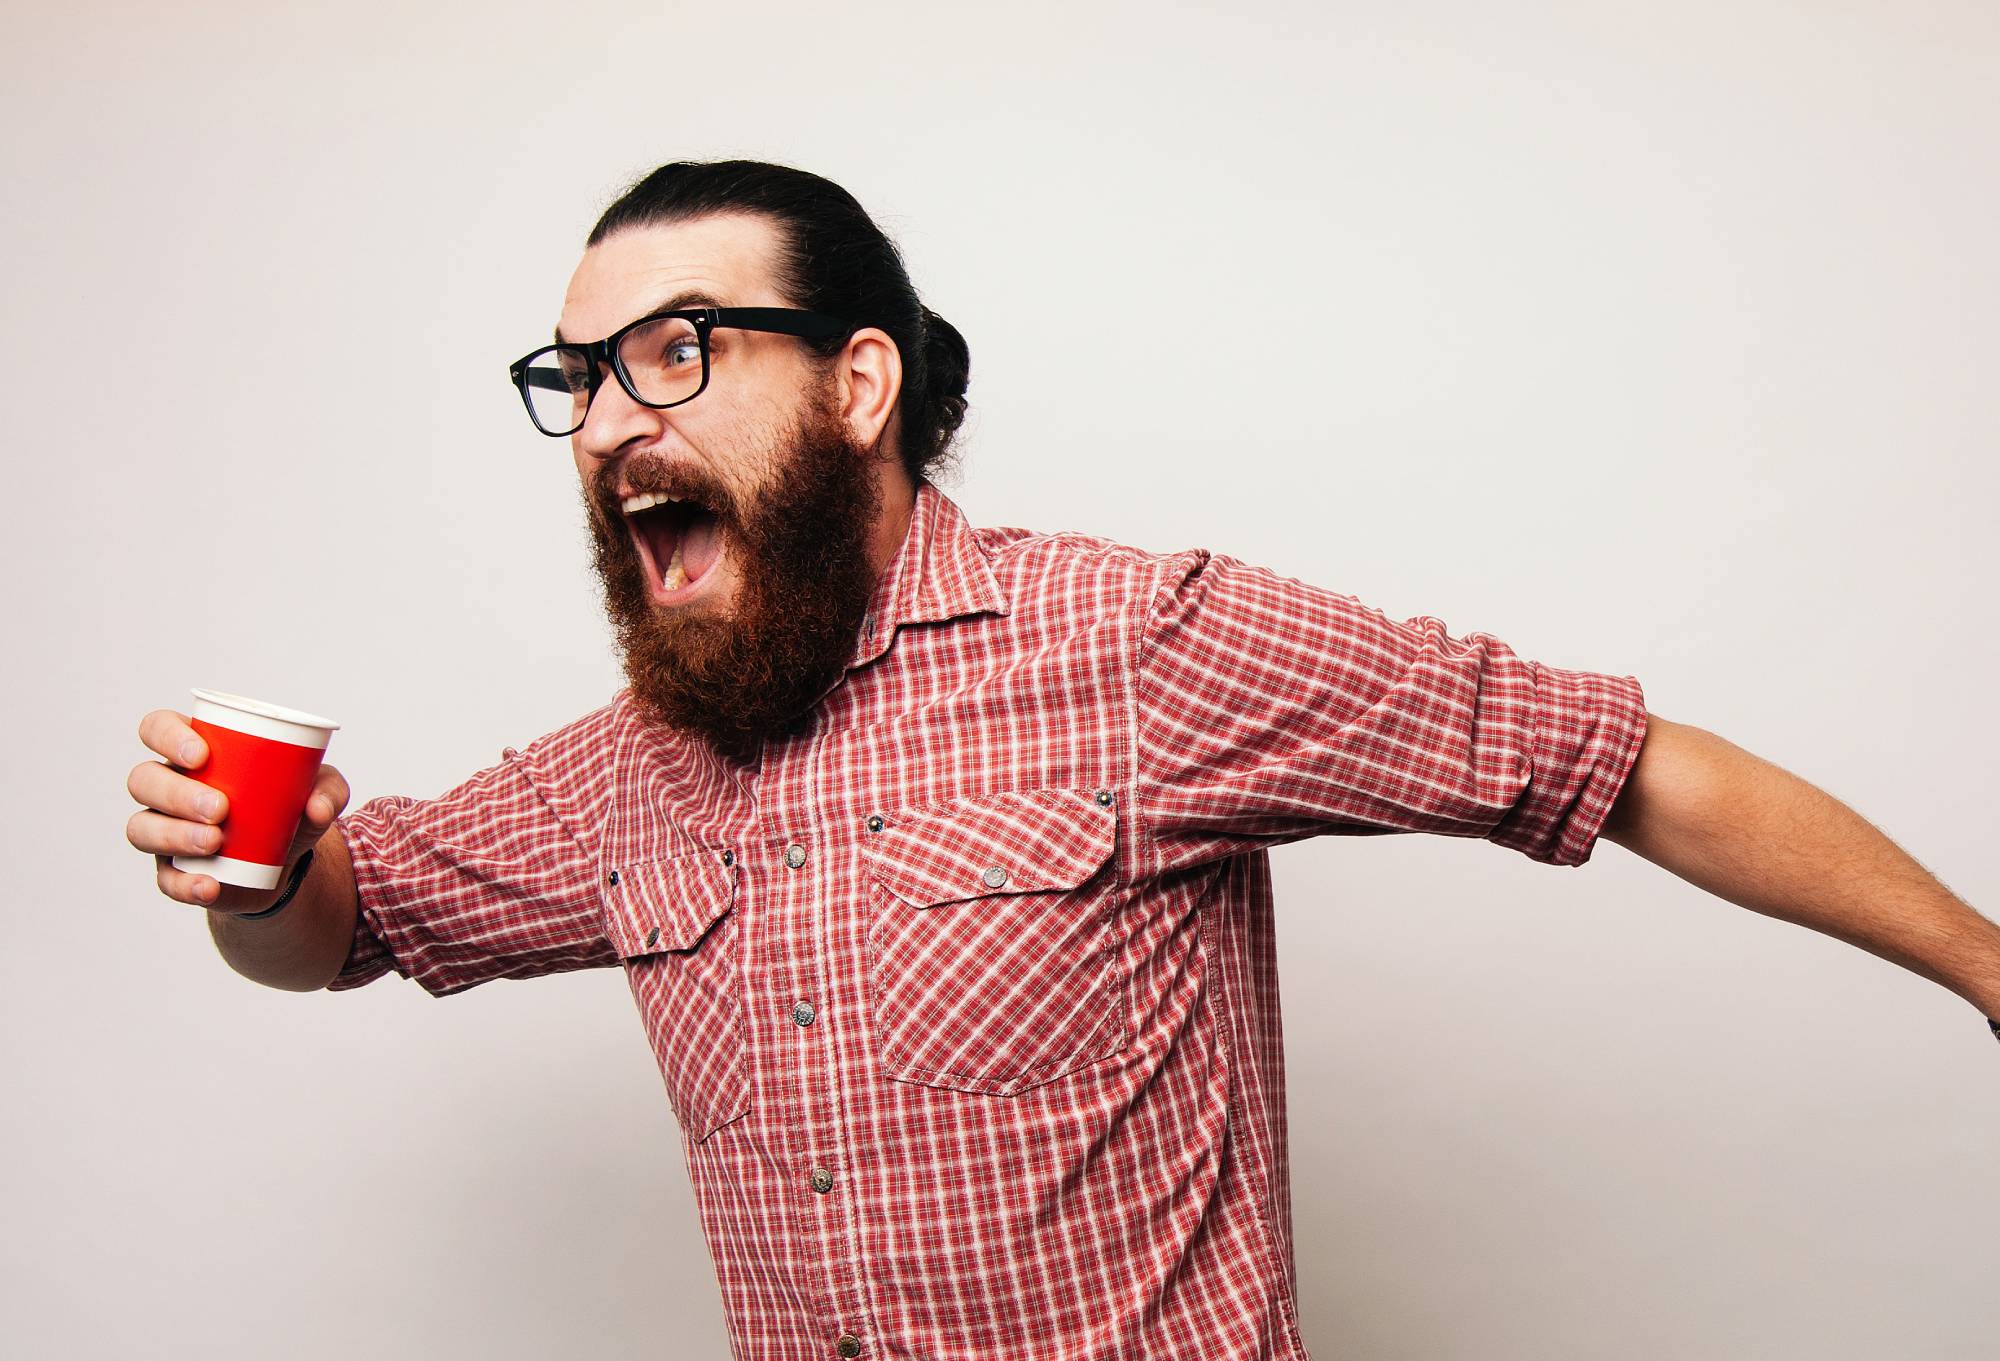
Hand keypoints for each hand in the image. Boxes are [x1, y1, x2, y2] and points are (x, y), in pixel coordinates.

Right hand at [126, 708, 349, 914]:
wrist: (286, 862)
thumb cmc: (289, 806)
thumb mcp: (319, 790)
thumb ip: (328, 789)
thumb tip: (316, 807)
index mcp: (194, 752)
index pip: (157, 728)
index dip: (166, 736)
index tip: (201, 755)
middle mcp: (168, 788)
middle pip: (144, 780)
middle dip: (176, 793)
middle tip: (220, 808)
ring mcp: (164, 830)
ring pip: (141, 828)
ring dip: (175, 835)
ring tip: (215, 841)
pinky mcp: (172, 871)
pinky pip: (164, 879)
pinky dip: (184, 885)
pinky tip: (209, 886)